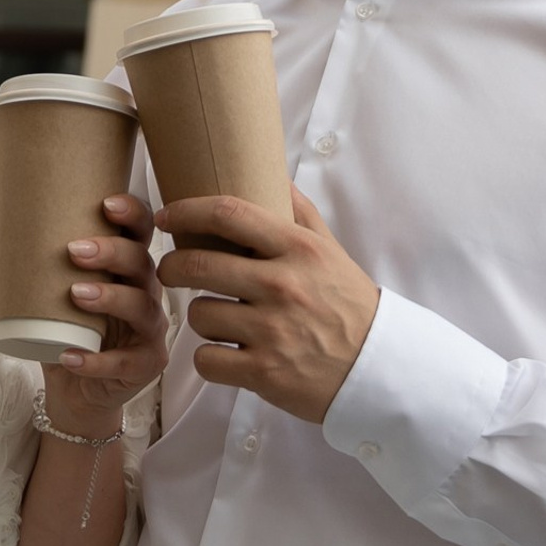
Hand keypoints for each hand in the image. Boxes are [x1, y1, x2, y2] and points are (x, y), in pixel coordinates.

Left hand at [0, 194, 168, 441]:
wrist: (73, 387)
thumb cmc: (61, 327)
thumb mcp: (35, 291)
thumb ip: (8, 259)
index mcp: (124, 265)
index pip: (140, 230)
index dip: (132, 213)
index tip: (106, 204)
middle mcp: (144, 291)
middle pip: (142, 262)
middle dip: (112, 252)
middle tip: (74, 250)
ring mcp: (149, 329)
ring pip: (142, 307)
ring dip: (111, 299)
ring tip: (75, 294)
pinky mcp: (145, 365)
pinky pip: (127, 362)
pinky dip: (97, 361)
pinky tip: (70, 355)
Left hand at [155, 187, 380, 421]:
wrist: (379, 370)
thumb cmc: (350, 305)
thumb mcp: (331, 251)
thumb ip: (300, 212)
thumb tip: (274, 174)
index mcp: (298, 249)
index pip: (228, 213)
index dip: (187, 210)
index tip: (166, 216)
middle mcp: (283, 285)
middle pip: (199, 264)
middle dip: (173, 266)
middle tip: (171, 270)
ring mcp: (272, 330)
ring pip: (199, 314)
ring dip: (200, 316)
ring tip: (218, 318)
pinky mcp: (265, 372)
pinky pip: (206, 359)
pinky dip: (209, 358)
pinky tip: (224, 353)